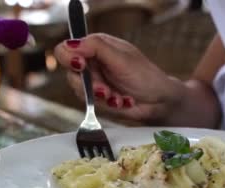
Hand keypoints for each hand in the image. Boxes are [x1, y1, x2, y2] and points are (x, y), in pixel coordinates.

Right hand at [54, 34, 182, 122]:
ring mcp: (93, 82)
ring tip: (119, 98)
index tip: (80, 65)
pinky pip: (89, 104)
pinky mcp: (96, 99)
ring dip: (101, 97)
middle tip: (106, 91)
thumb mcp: (121, 58)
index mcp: (95, 46)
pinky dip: (107, 105)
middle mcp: (91, 63)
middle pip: (70, 74)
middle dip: (90, 85)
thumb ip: (95, 48)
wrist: (159, 101)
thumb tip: (71, 44)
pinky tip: (122, 102)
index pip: (65, 49)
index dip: (69, 58)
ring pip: (79, 91)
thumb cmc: (145, 76)